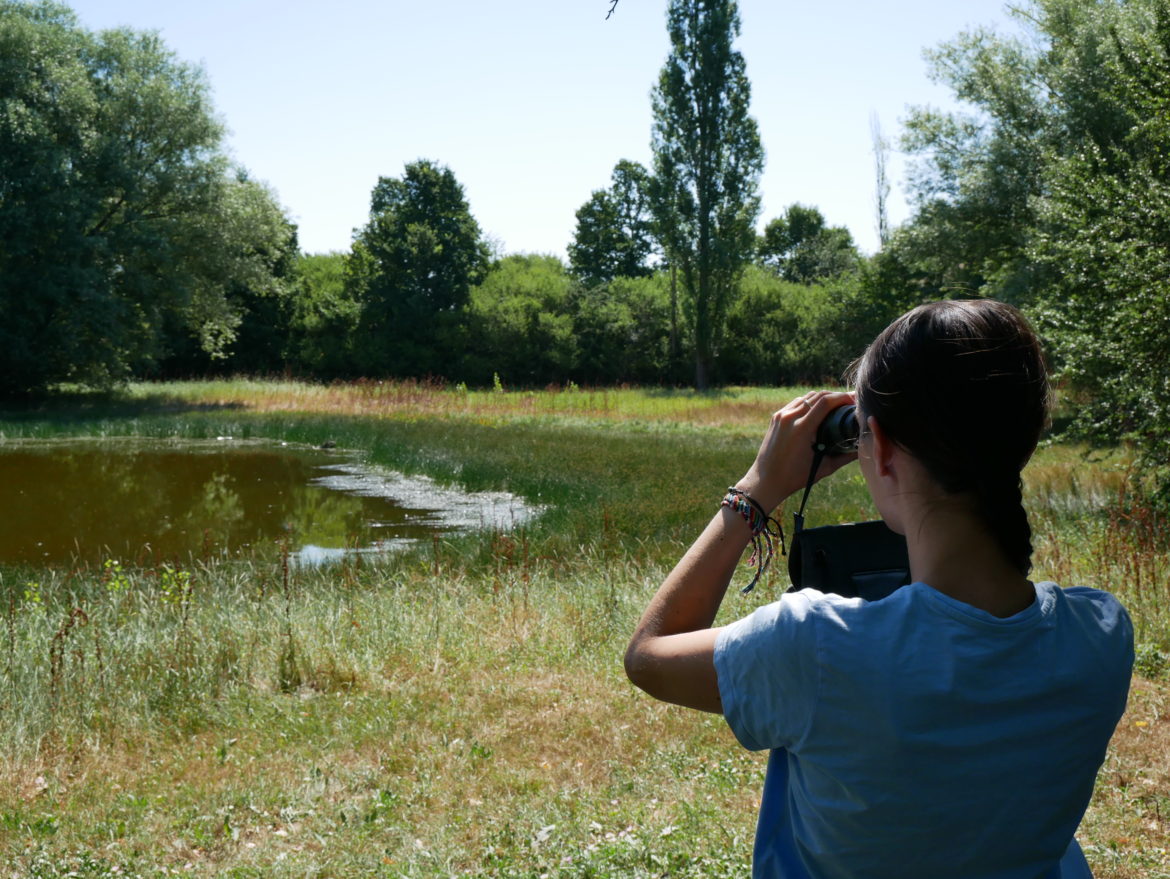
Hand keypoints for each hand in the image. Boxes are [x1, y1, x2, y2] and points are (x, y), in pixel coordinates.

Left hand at [735, 390, 857, 511]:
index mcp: (801, 428)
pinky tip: (818, 409)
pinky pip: (796, 403)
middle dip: (836, 396)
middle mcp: (789, 418)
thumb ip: (846, 457)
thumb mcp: (824, 468)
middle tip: (850, 401)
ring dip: (823, 398)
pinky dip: (809, 403)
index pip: (826, 402)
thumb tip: (864, 447)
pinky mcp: (775, 417)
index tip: (855, 400)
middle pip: (818, 395)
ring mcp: (781, 416)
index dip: (843, 397)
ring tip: (836, 405)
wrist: (765, 480)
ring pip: (806, 397)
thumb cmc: (795, 478)